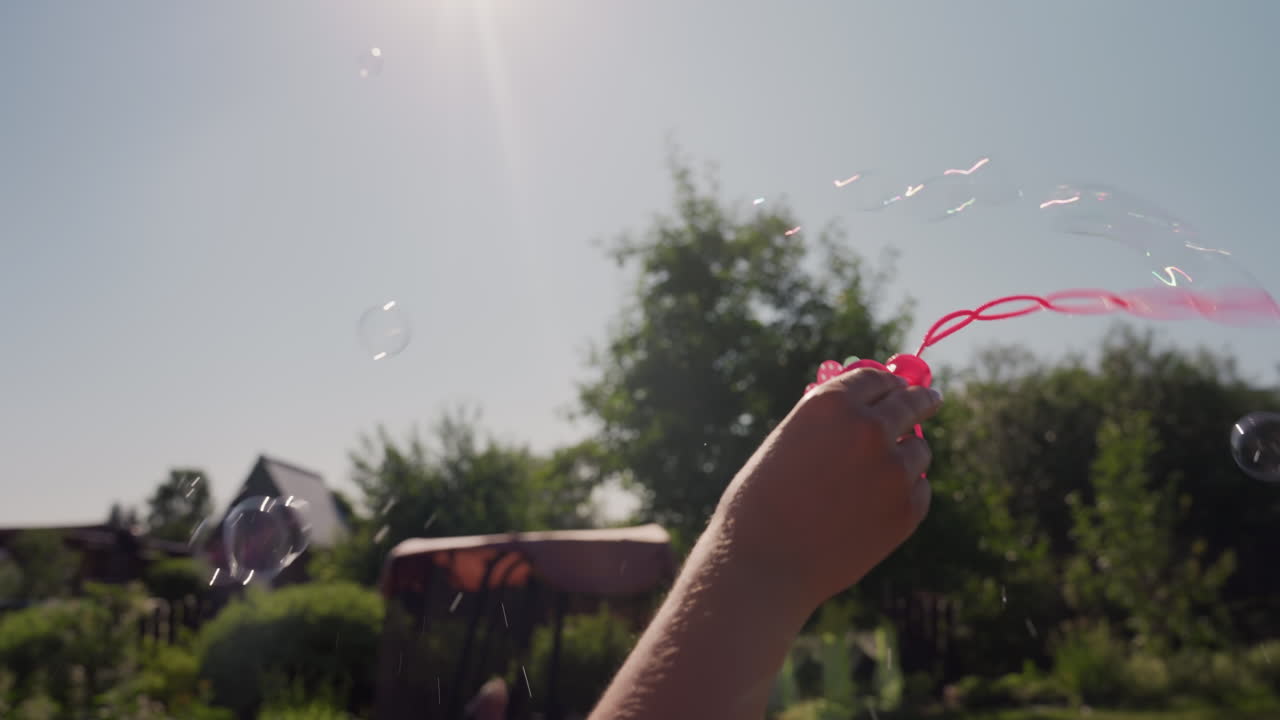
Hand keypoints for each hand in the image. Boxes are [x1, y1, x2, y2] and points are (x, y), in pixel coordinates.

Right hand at [713, 367, 941, 606]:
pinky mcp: (908, 509)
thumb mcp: (788, 442)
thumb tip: (869, 410)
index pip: (875, 379)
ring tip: (875, 480)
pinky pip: (919, 489)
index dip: (888, 382)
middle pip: (910, 402)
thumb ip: (829, 423)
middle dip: (921, 399)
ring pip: (918, 450)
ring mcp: (893, 469)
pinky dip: (904, 494)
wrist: (765, 561)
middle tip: (930, 400)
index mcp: (831, 403)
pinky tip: (872, 511)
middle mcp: (869, 428)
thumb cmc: (762, 502)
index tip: (900, 387)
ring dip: (906, 455)